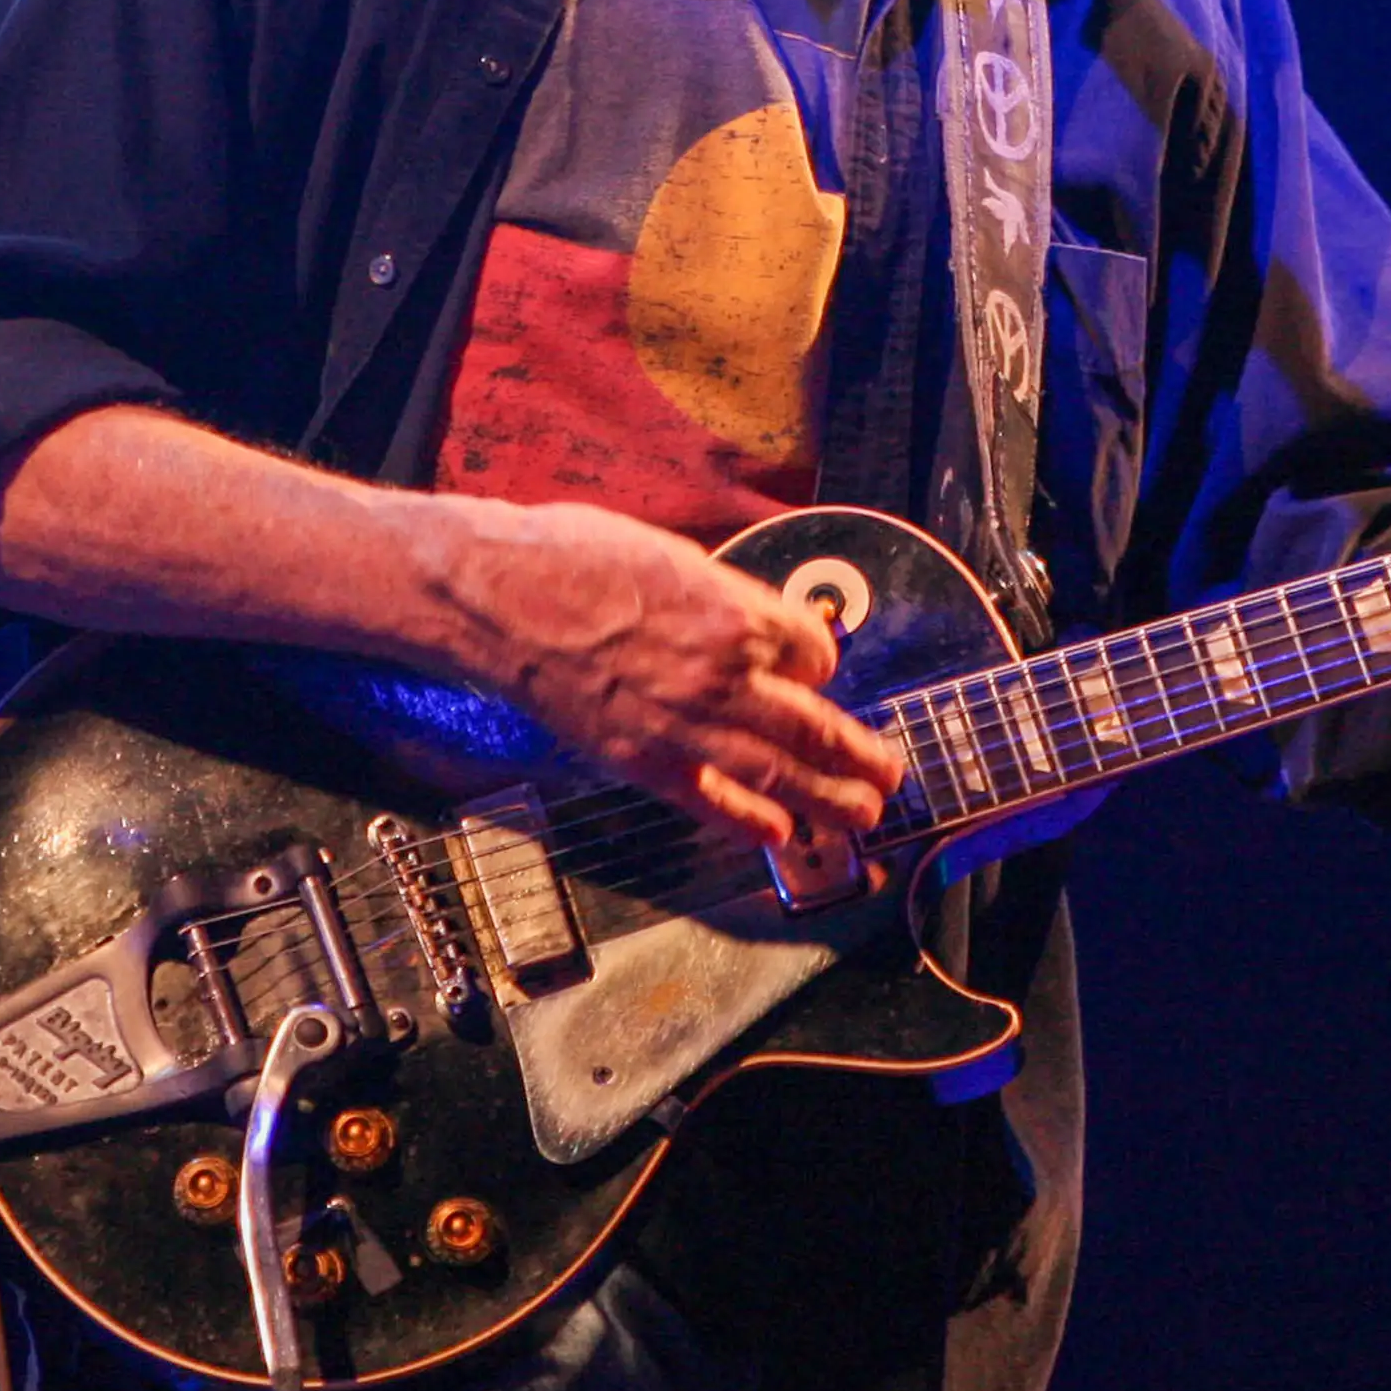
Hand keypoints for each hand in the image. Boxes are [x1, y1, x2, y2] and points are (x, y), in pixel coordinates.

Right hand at [435, 501, 906, 845]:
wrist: (499, 593)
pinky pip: (709, 800)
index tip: (813, 670)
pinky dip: (749, 821)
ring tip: (864, 814)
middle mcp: (724, 674)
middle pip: (815, 725)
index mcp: (737, 613)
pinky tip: (779, 836)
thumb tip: (757, 624)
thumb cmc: (576, 556)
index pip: (814, 653)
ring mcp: (684, 724)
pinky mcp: (641, 759)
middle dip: (860, 754)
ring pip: (778, 772)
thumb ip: (726, 598)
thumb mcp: (674, 554)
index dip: (818, 663)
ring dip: (830, 798)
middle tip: (891, 773)